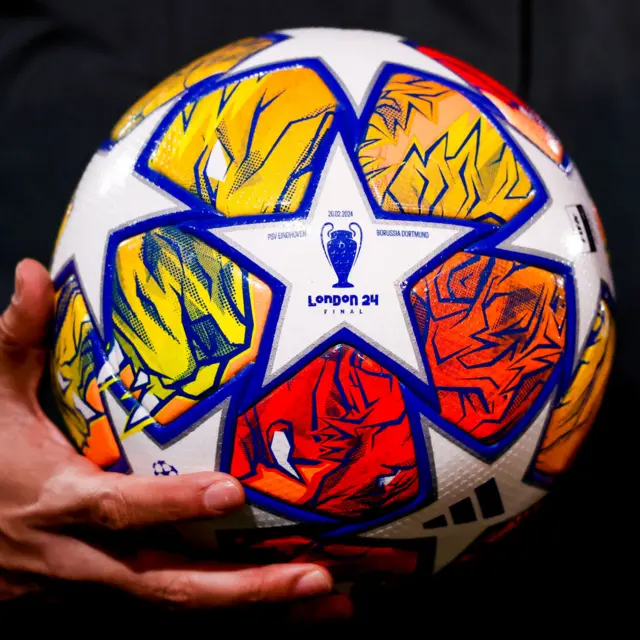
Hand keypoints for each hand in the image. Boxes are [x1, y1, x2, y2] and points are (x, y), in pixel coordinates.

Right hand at [0, 259, 340, 611]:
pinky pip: (172, 605)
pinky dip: (230, 609)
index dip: (171, 503)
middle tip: (316, 573)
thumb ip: (19, 339)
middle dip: (245, 585)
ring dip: (253, 603)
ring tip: (326, 596)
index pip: (118, 508)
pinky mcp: (102, 598)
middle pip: (166, 582)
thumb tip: (32, 273)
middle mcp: (82, 557)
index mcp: (59, 501)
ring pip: (179, 604)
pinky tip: (284, 602)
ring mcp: (94, 588)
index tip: (232, 490)